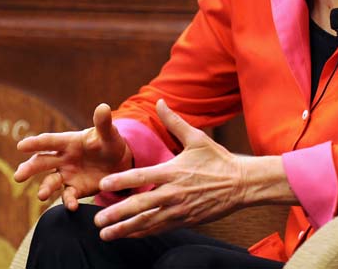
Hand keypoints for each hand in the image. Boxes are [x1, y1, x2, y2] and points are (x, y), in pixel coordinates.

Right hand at [14, 103, 132, 210]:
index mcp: (69, 142)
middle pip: (42, 162)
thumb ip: (103, 123)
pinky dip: (68, 201)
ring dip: (45, 188)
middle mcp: (63, 158)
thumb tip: (103, 107)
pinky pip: (68, 196)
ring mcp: (67, 175)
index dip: (36, 143)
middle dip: (29, 168)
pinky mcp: (75, 189)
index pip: (49, 141)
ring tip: (42, 195)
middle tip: (18, 176)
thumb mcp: (109, 134)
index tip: (21, 146)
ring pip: (51, 181)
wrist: (120, 163)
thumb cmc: (110, 143)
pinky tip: (72, 206)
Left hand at [92, 99, 247, 239]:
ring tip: (105, 234)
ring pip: (147, 222)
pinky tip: (129, 236)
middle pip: (140, 205)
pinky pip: (159, 228)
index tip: (103, 185)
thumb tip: (159, 101)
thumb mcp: (197, 138)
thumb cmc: (218, 159)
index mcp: (173, 171)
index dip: (121, 180)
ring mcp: (179, 209)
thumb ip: (174, 122)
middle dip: (116, 214)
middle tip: (97, 220)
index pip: (142, 177)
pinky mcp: (185, 221)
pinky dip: (142, 233)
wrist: (241, 184)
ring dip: (125, 229)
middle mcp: (173, 193)